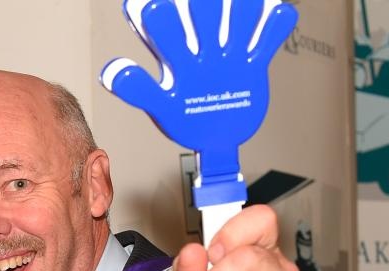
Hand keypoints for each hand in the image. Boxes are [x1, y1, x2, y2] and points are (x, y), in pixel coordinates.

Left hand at [102, 0, 296, 185]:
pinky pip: (268, 37)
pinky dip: (275, 25)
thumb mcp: (160, 106)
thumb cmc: (185, 119)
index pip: (163, 25)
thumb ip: (138, 89)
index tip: (153, 7)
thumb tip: (112, 70)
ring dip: (241, 10)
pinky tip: (275, 14)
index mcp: (175, 57)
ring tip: (242, 7)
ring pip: (238, 17)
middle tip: (202, 5)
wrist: (217, 139)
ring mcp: (229, 54)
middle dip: (202, 6)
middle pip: (203, 12)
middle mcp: (202, 48)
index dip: (158, 14)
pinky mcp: (254, 63)